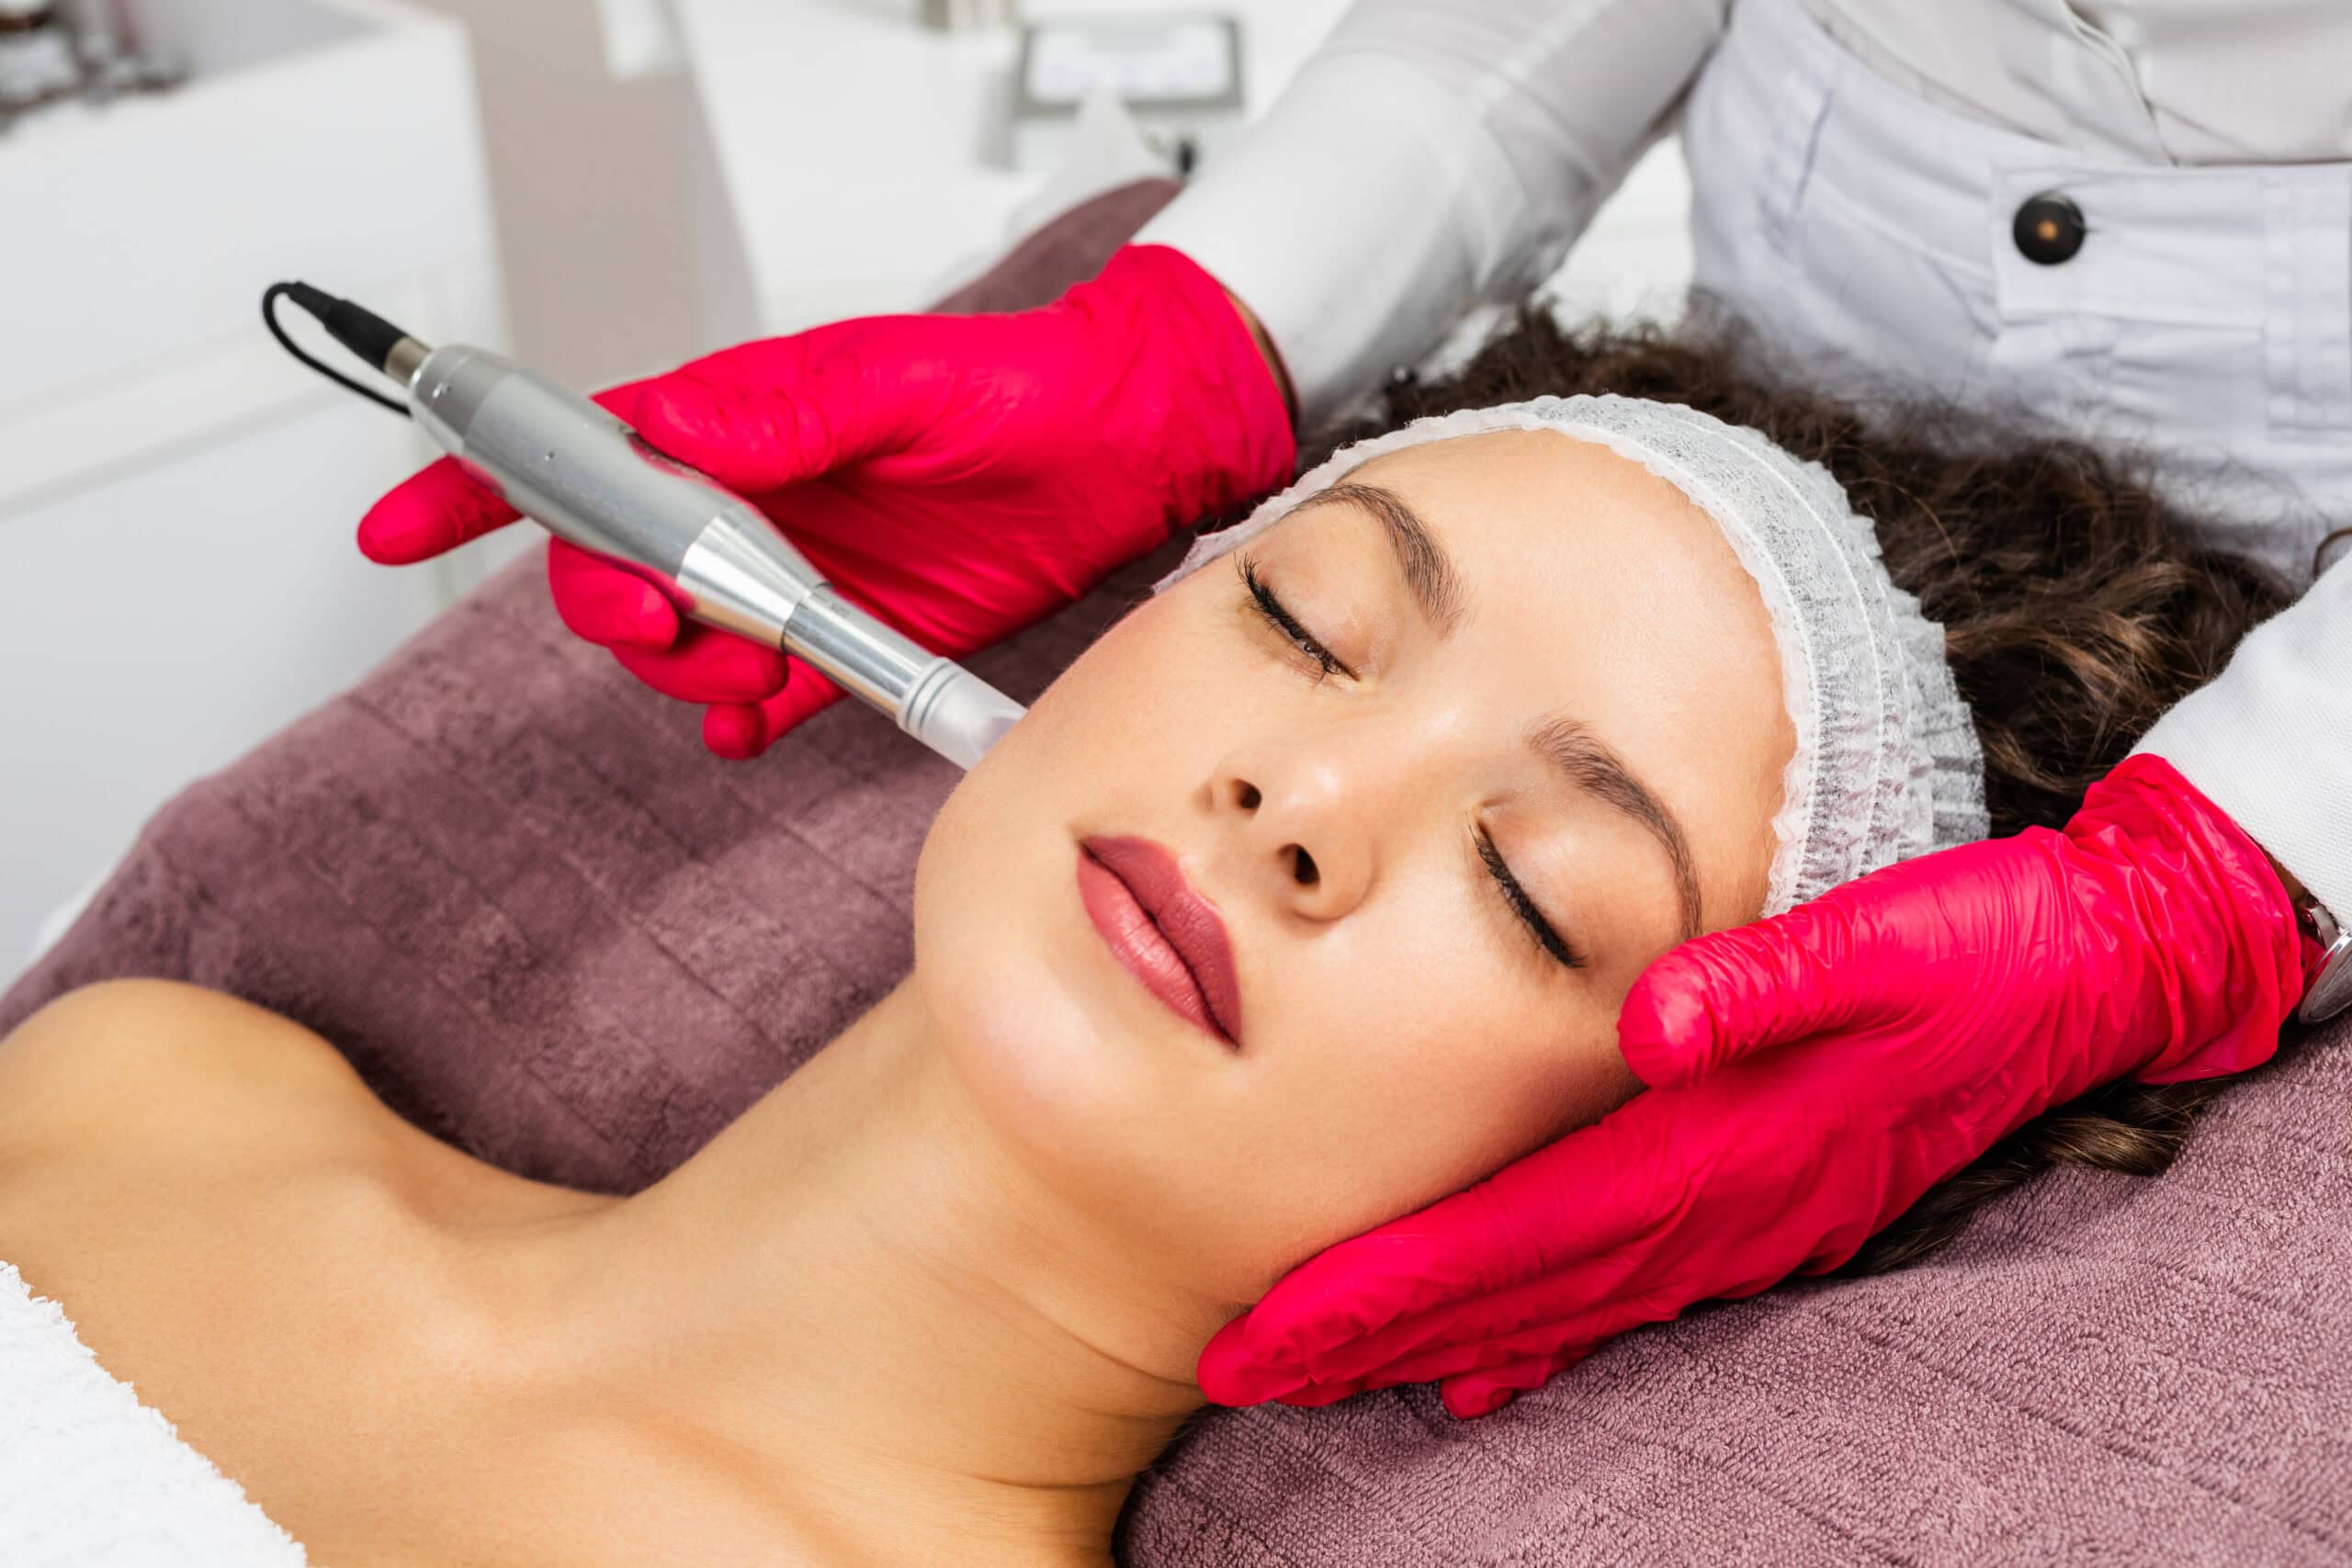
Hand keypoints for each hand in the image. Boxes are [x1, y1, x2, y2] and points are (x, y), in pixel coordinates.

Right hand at [356, 245, 1294, 756]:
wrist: (1130, 455)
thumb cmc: (1022, 390)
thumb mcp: (898, 382)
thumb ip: (781, 413)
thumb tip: (668, 435)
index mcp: (737, 426)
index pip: (579, 452)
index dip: (473, 488)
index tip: (397, 528)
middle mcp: (751, 503)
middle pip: (611, 570)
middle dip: (614, 610)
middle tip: (677, 624)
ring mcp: (794, 576)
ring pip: (678, 645)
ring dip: (688, 674)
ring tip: (756, 669)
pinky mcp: (850, 640)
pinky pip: (759, 696)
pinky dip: (740, 720)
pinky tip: (760, 721)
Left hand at [1197, 754, 2305, 1418]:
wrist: (2088, 969)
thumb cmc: (1978, 941)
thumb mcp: (1883, 937)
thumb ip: (1765, 981)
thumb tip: (1647, 1022)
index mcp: (1722, 1148)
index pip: (1519, 1238)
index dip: (1388, 1292)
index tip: (1273, 1327)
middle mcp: (1720, 1207)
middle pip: (1512, 1293)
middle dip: (1371, 1336)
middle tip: (1245, 1365)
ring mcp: (1742, 1218)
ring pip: (1557, 1303)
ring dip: (1434, 1340)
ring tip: (1322, 1365)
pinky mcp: (1759, 1201)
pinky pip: (1623, 1286)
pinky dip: (1538, 1326)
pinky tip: (1483, 1358)